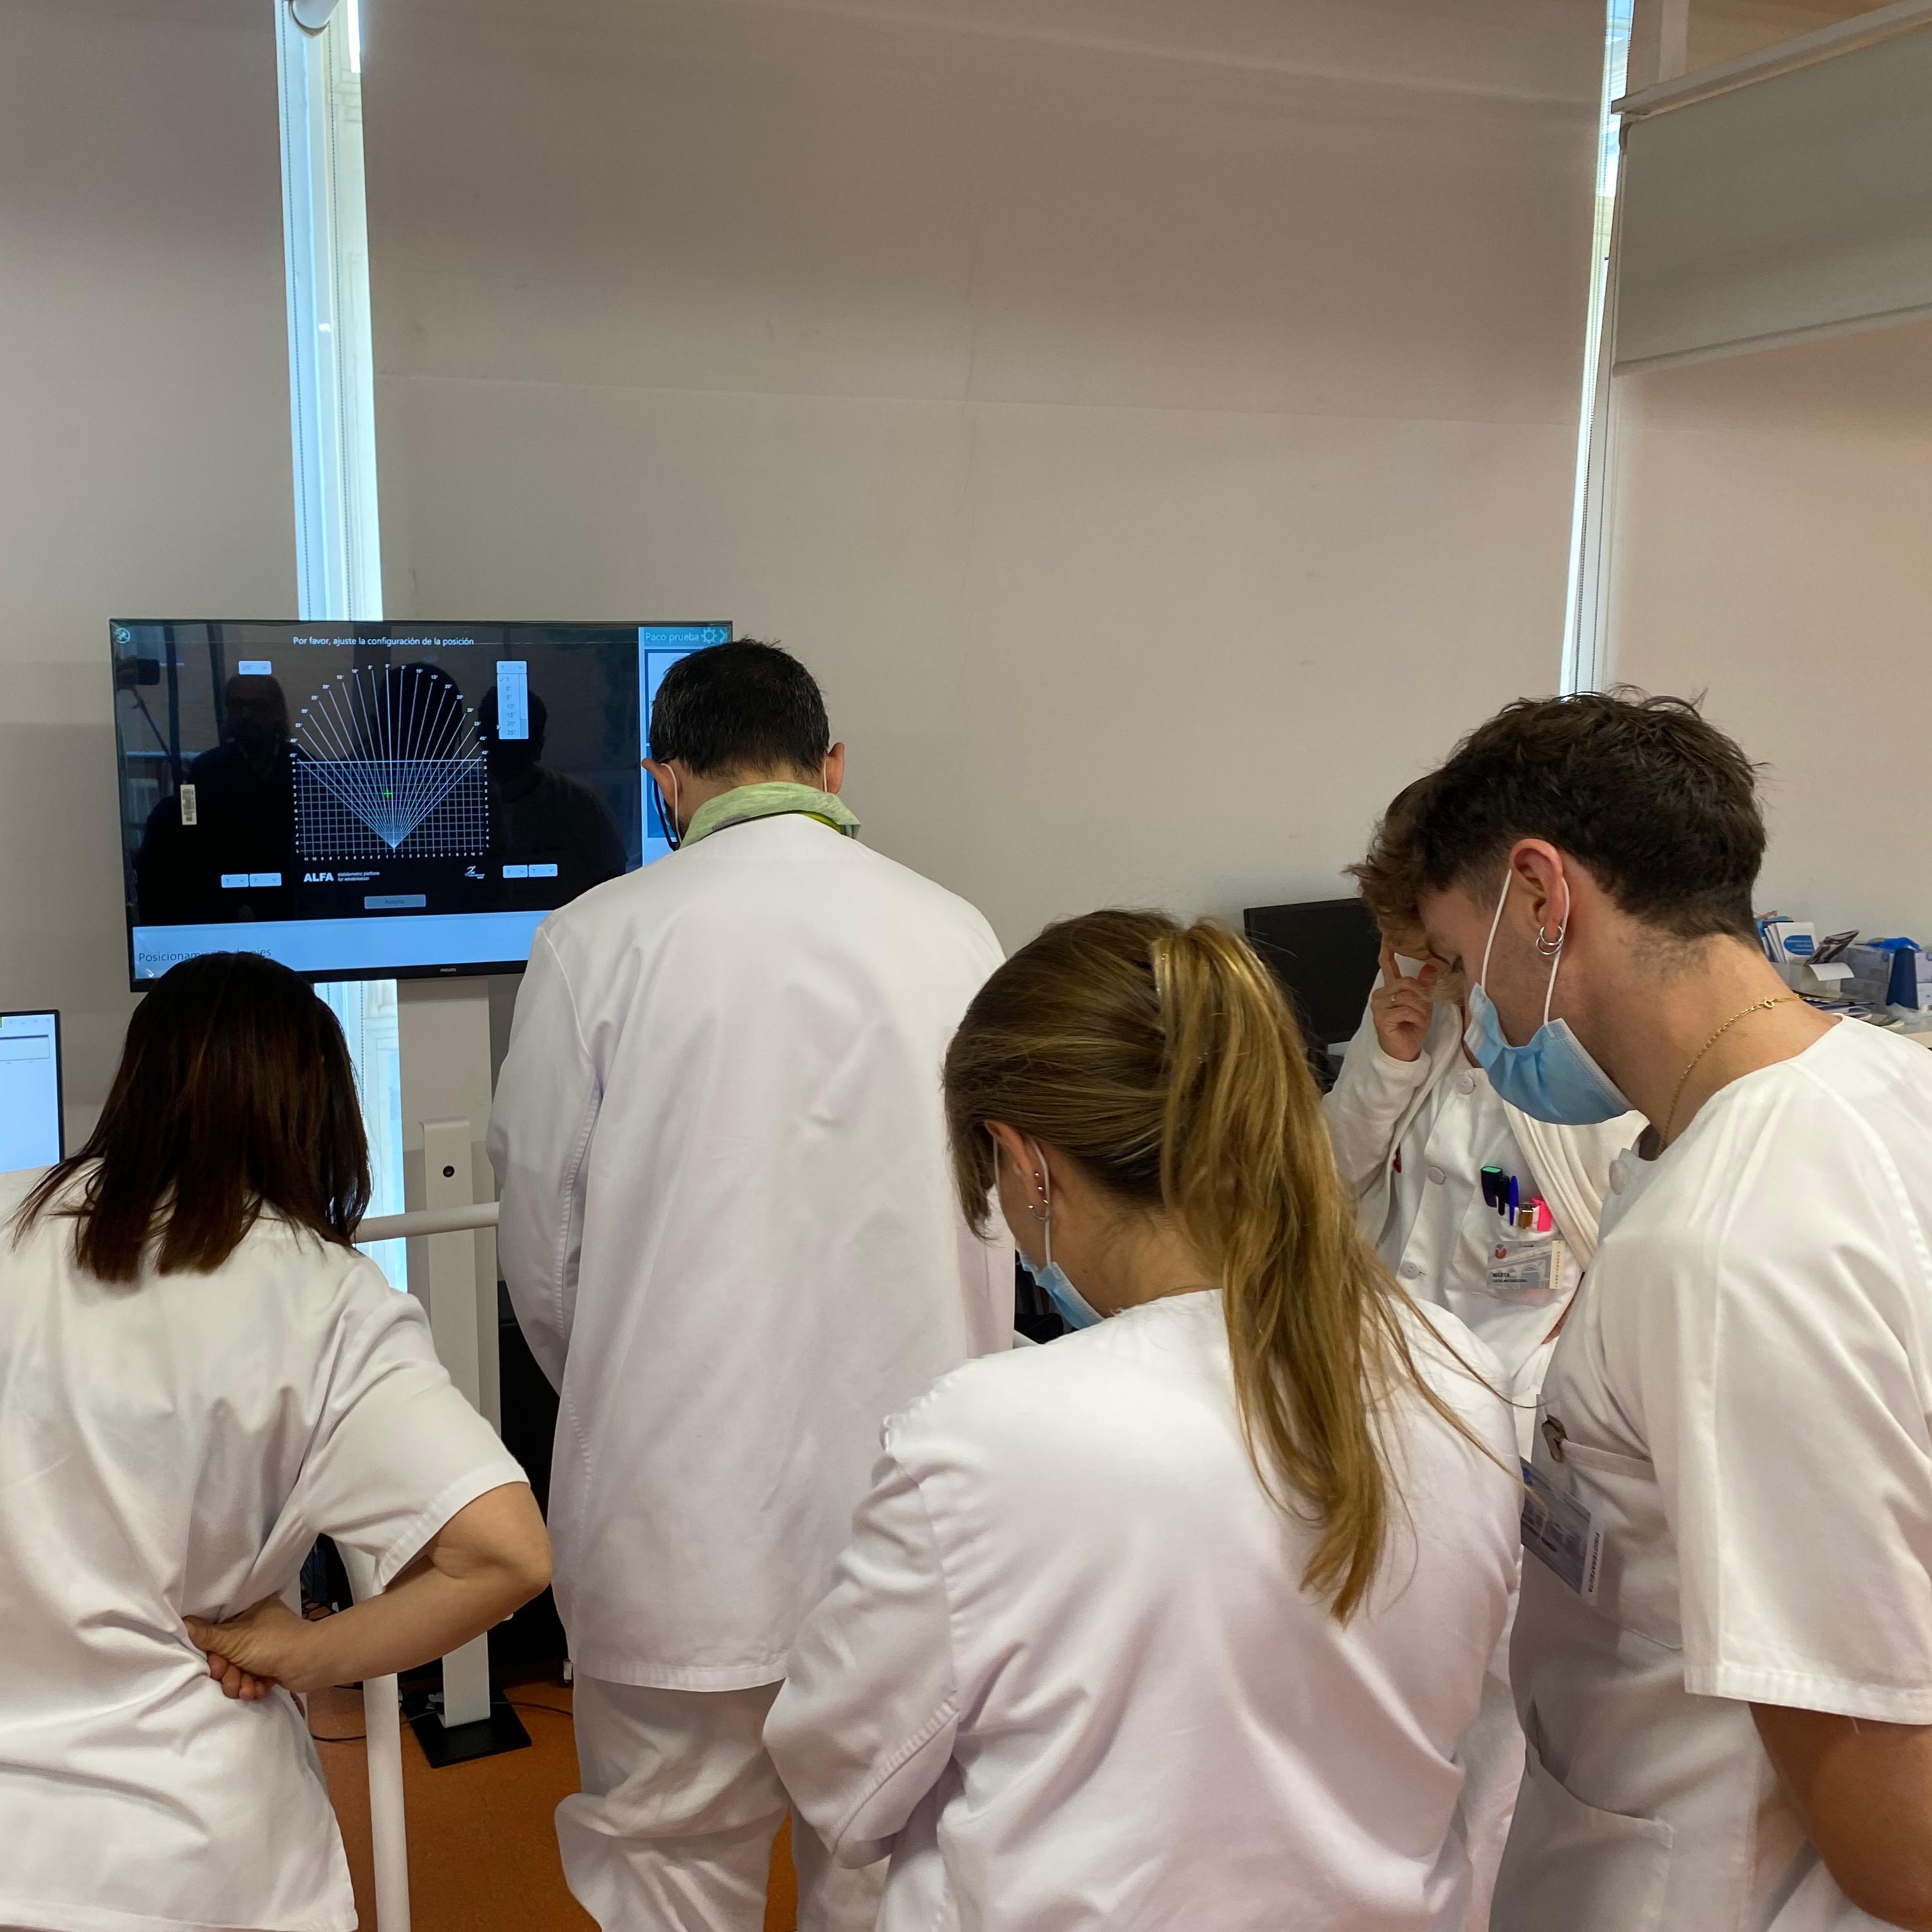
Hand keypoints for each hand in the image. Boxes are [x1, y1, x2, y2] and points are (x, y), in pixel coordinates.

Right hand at [186, 1595, 327, 1697]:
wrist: (311, 1664)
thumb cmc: (273, 1644)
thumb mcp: (235, 1639)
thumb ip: (207, 1635)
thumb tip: (181, 1622)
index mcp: (251, 1610)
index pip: (219, 1630)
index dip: (213, 1652)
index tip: (214, 1665)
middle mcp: (258, 1626)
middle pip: (228, 1654)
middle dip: (228, 1673)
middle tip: (230, 1679)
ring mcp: (266, 1647)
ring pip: (239, 1669)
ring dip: (240, 1683)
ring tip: (247, 1688)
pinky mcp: (272, 1666)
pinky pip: (253, 1678)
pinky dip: (254, 1686)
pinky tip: (258, 1690)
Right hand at [1369, 943, 1436, 1063]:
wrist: (1405, 1053)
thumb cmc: (1412, 1029)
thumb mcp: (1423, 1005)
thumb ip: (1423, 986)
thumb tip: (1430, 967)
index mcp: (1390, 988)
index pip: (1387, 965)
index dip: (1387, 950)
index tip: (1387, 935)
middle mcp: (1381, 994)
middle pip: (1407, 982)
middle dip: (1421, 997)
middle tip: (1422, 1013)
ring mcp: (1378, 1005)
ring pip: (1407, 996)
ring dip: (1419, 1010)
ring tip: (1416, 1021)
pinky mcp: (1381, 1016)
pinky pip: (1405, 1009)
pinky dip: (1414, 1018)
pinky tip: (1410, 1025)